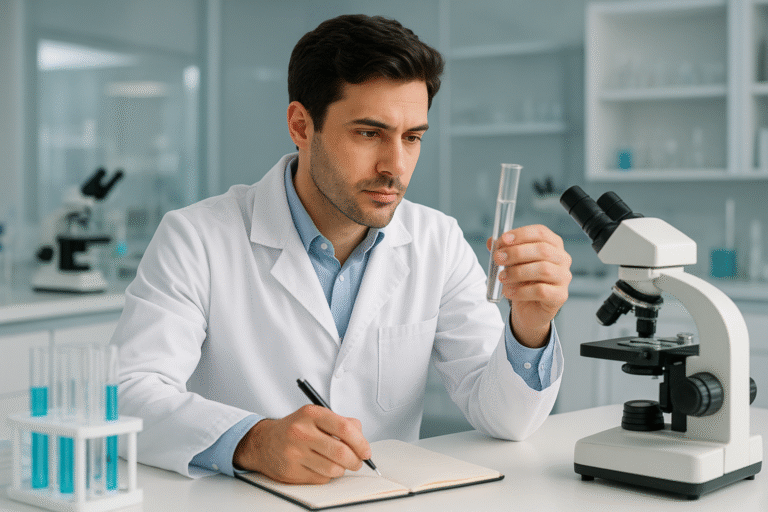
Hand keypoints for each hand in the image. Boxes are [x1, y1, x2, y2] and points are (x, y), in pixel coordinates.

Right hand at [233, 405, 371, 483]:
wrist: (263, 442)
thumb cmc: (295, 429)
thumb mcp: (316, 416)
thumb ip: (341, 423)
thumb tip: (362, 439)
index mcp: (311, 414)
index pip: (345, 428)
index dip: (361, 442)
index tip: (366, 451)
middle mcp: (301, 432)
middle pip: (341, 452)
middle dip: (355, 460)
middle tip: (357, 461)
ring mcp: (295, 453)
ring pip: (333, 469)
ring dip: (342, 469)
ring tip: (338, 464)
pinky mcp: (291, 471)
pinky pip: (321, 479)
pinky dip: (327, 476)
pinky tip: (321, 467)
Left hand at [487, 224, 571, 347]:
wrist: (529, 308)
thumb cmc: (523, 281)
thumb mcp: (512, 262)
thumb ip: (504, 250)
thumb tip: (492, 242)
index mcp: (552, 244)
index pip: (541, 232)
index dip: (521, 234)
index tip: (504, 240)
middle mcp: (562, 259)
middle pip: (543, 250)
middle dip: (516, 253)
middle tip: (498, 259)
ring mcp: (563, 277)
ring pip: (543, 270)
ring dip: (517, 272)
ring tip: (502, 277)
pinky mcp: (560, 295)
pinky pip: (541, 290)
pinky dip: (521, 291)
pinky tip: (508, 291)